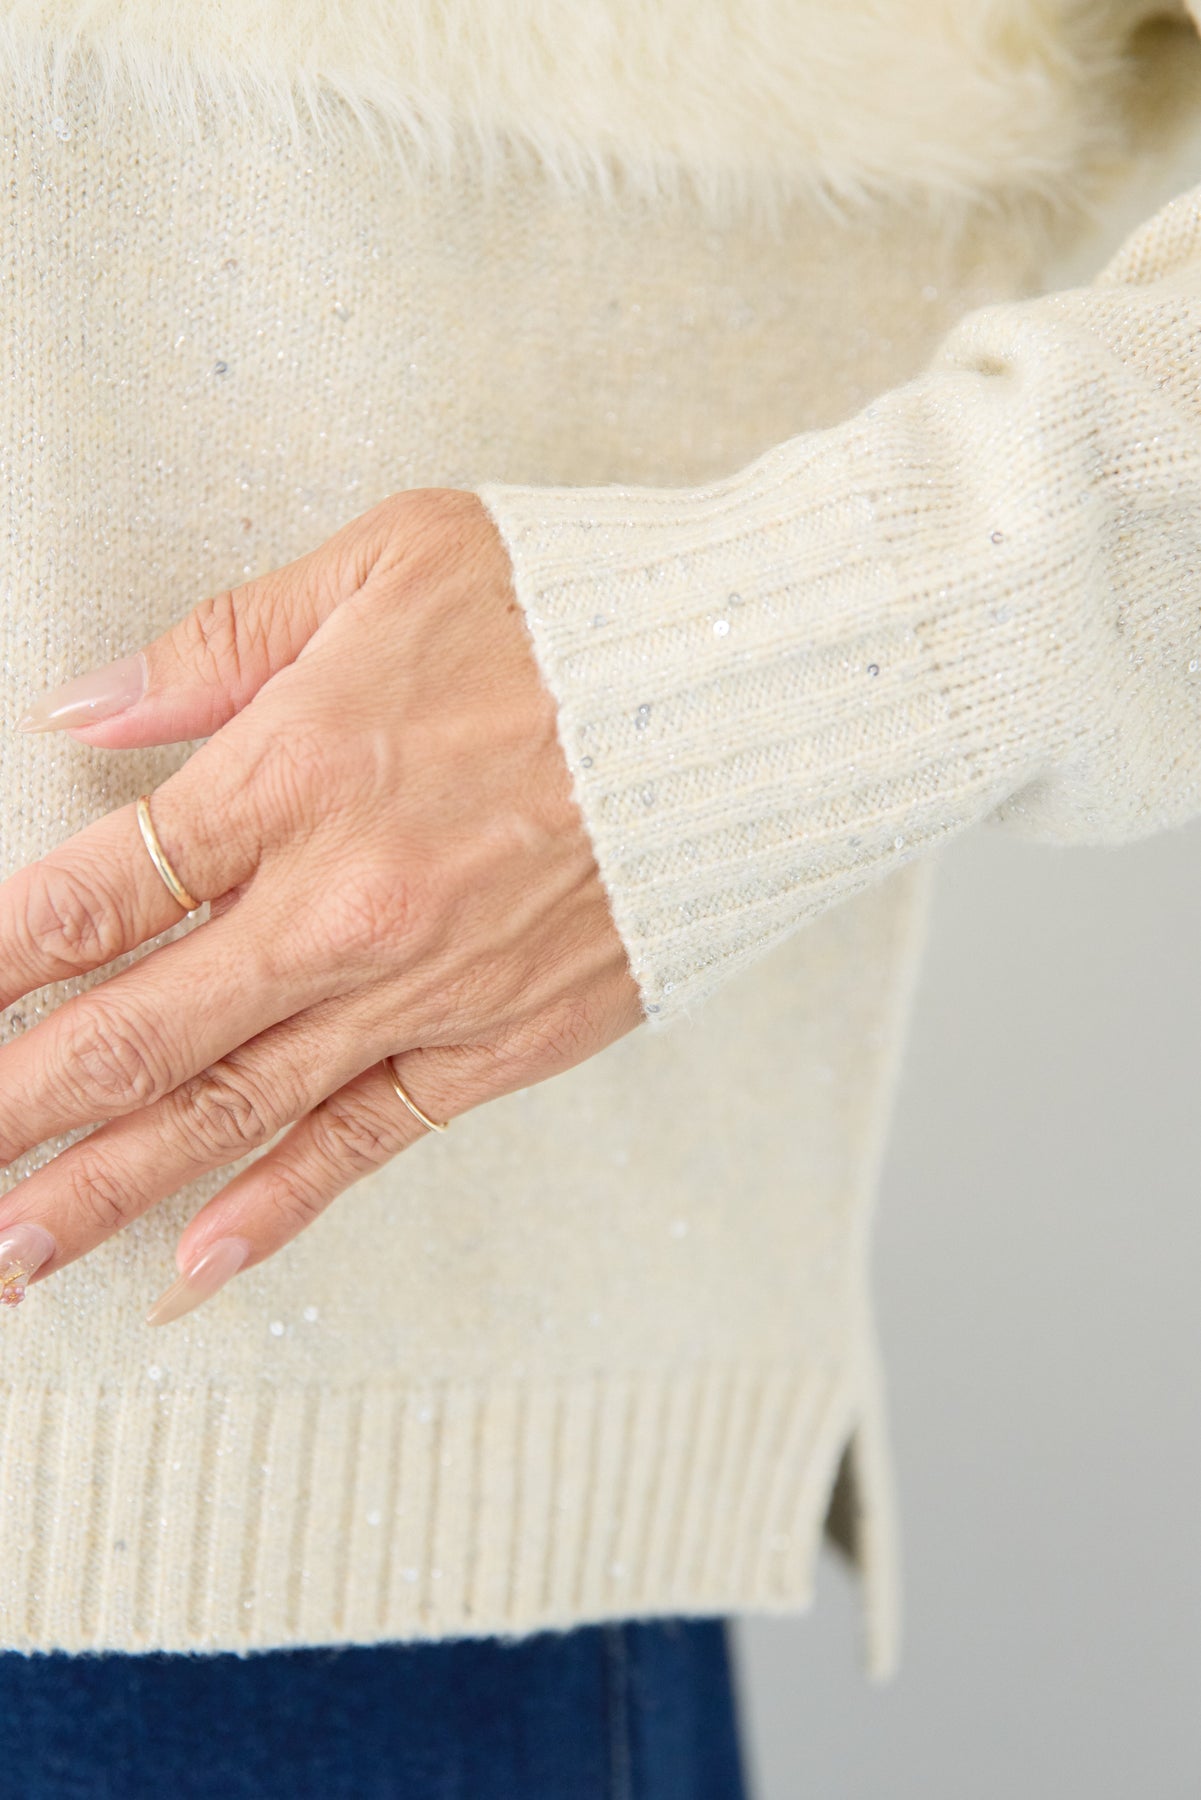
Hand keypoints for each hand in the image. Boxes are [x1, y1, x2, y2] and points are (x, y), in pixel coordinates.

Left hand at [0, 488, 642, 1320]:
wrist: (759, 697)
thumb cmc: (581, 617)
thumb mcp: (384, 565)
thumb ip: (216, 648)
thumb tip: (81, 709)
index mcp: (297, 772)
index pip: (93, 891)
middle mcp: (342, 906)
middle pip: (133, 1033)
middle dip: (12, 1106)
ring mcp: (420, 992)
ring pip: (226, 1115)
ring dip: (99, 1189)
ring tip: (6, 1254)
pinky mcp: (496, 1046)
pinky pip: (363, 1144)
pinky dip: (271, 1213)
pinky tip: (188, 1269)